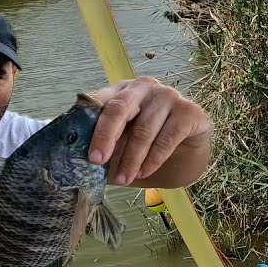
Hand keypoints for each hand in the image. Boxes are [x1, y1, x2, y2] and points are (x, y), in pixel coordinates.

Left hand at [86, 77, 212, 186]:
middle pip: (120, 107)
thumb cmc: (147, 145)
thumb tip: (77, 165)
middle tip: (97, 161)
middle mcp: (145, 87)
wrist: (185, 152)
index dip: (91, 127)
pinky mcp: (189, 111)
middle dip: (106, 136)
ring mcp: (169, 96)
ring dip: (131, 159)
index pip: (101, 102)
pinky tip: (144, 172)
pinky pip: (167, 139)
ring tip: (124, 179)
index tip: (87, 153)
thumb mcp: (122, 143)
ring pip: (143, 129)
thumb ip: (104, 147)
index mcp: (122, 91)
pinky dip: (153, 160)